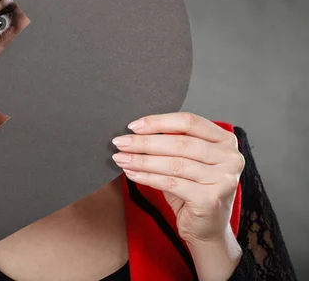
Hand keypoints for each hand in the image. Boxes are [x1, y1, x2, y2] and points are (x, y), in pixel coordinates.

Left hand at [111, 112, 244, 244]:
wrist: (207, 229)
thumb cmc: (194, 190)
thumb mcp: (187, 161)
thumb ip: (170, 144)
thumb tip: (135, 133)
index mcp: (225, 140)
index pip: (189, 122)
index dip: (158, 122)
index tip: (133, 126)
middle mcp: (230, 157)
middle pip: (180, 142)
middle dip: (144, 142)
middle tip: (120, 142)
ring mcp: (223, 178)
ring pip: (173, 163)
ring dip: (142, 160)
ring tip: (121, 158)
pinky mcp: (210, 198)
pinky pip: (171, 183)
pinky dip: (147, 177)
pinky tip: (132, 174)